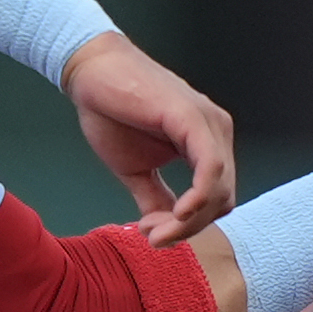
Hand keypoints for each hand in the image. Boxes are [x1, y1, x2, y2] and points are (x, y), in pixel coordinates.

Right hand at [62, 34, 236, 246]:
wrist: (90, 74)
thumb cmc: (111, 113)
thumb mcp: (135, 170)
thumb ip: (155, 199)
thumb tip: (163, 233)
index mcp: (206, 145)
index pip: (215, 200)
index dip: (189, 227)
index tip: (153, 236)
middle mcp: (216, 133)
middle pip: (222, 200)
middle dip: (189, 229)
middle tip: (153, 238)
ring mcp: (209, 124)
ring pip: (219, 190)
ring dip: (189, 221)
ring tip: (154, 230)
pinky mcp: (193, 118)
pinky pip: (211, 168)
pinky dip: (198, 198)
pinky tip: (176, 213)